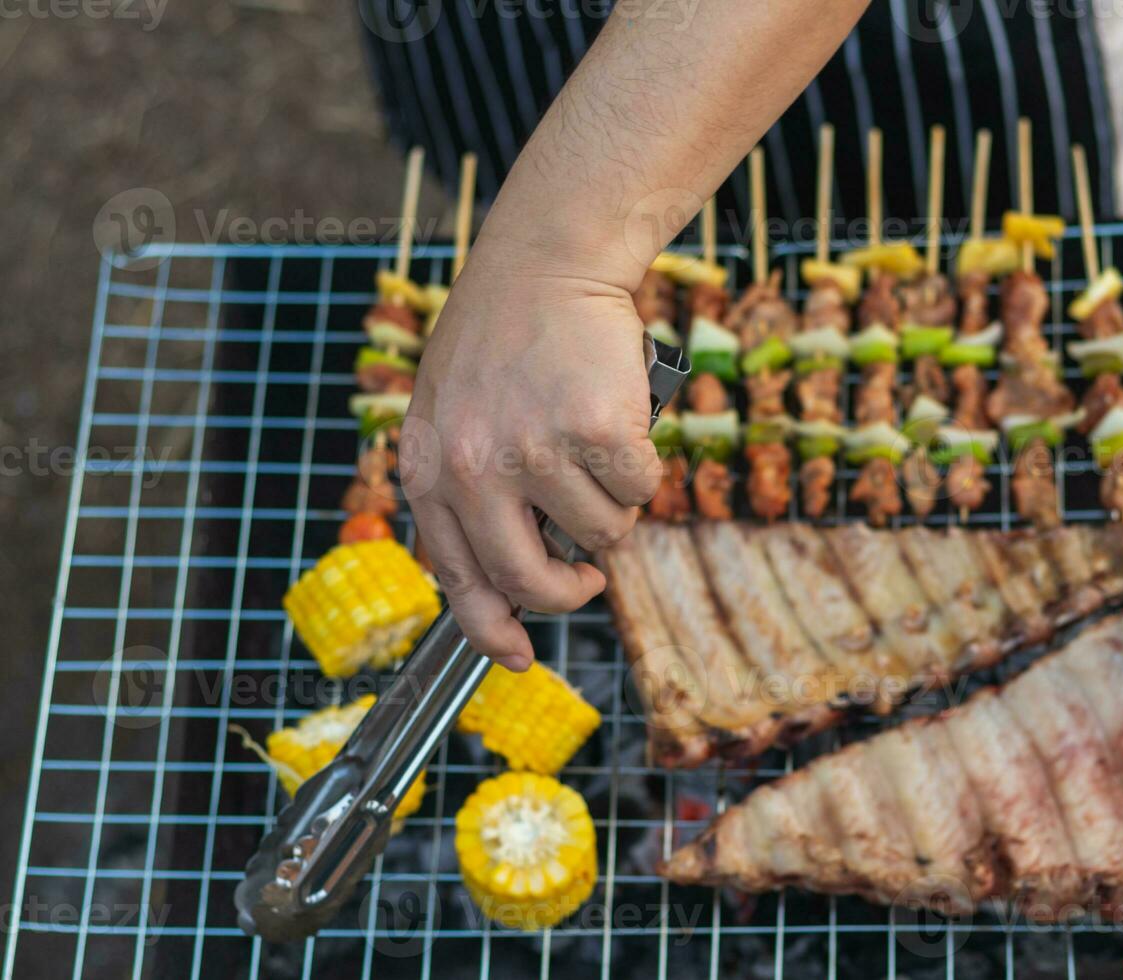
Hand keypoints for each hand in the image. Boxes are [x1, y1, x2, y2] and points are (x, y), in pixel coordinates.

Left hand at [400, 255, 660, 670]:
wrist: (547, 262)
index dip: (492, 630)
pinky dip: (640, 465)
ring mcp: (536, 451)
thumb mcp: (450, 417)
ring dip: (610, 507)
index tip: (517, 655)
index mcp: (430, 471)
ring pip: (600, 534)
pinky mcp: (597, 431)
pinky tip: (620, 422)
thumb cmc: (503, 341)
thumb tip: (512, 580)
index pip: (458, 580)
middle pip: (531, 582)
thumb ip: (467, 492)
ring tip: (595, 453)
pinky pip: (639, 490)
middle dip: (569, 593)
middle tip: (586, 578)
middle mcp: (475, 469)